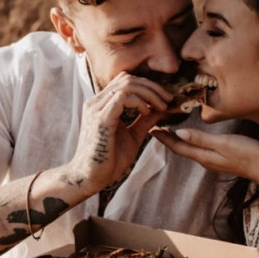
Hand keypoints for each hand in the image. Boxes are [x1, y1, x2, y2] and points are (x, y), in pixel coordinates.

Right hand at [68, 72, 172, 194]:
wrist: (90, 178)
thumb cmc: (109, 160)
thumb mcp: (134, 136)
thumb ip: (145, 121)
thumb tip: (162, 109)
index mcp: (102, 104)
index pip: (125, 81)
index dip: (147, 85)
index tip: (164, 99)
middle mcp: (96, 102)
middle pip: (127, 79)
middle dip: (152, 87)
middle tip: (168, 100)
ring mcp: (96, 109)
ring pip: (126, 85)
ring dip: (148, 93)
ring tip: (161, 106)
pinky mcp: (100, 119)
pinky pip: (122, 98)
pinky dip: (139, 102)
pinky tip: (147, 112)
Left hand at [151, 126, 258, 184]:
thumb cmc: (248, 154)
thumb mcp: (224, 143)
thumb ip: (201, 139)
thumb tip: (179, 133)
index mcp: (203, 156)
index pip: (178, 146)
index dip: (164, 138)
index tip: (151, 129)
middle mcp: (205, 160)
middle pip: (181, 148)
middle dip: (168, 138)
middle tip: (156, 125)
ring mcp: (213, 160)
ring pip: (190, 149)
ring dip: (178, 139)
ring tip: (169, 129)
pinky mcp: (221, 158)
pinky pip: (200, 149)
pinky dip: (191, 141)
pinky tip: (192, 135)